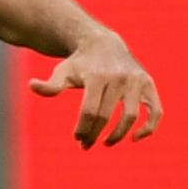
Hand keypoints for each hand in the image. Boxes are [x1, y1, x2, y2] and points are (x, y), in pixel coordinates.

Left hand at [28, 33, 161, 148]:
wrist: (103, 44)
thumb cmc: (79, 63)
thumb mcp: (63, 71)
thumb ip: (51, 85)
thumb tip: (32, 85)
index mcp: (97, 77)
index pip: (90, 111)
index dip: (83, 128)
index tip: (77, 138)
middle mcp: (119, 78)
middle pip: (106, 116)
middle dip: (95, 134)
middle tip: (86, 144)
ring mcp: (136, 81)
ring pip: (131, 117)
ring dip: (118, 135)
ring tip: (107, 143)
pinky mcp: (148, 84)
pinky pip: (155, 111)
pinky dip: (149, 127)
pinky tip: (135, 138)